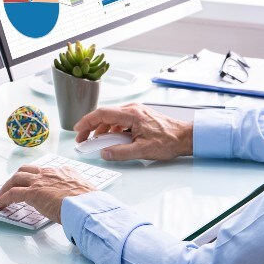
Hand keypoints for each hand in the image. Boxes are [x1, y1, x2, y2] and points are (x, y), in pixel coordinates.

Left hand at [0, 164, 95, 223]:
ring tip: (2, 196)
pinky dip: (4, 198)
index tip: (32, 183)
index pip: (45, 170)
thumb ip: (76, 191)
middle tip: (12, 186)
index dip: (35, 176)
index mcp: (64, 171)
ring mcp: (40, 181)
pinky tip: (0, 205)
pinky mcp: (32, 193)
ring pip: (16, 178)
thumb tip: (76, 200)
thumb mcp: (84, 190)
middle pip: (26, 169)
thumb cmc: (88, 202)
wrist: (85, 205)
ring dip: (6, 186)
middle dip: (17, 177)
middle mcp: (50, 172)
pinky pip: (12, 193)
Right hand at [74, 103, 192, 160]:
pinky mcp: (140, 116)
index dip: (87, 121)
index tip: (78, 130)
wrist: (185, 137)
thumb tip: (104, 153)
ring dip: (101, 129)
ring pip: (112, 118)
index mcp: (132, 114)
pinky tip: (111, 139)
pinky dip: (112, 129)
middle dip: (91, 126)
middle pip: (105, 114)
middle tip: (82, 139)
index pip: (102, 114)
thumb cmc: (169, 141)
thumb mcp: (143, 151)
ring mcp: (137, 112)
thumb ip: (120, 152)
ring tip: (95, 142)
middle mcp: (133, 109)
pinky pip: (120, 120)